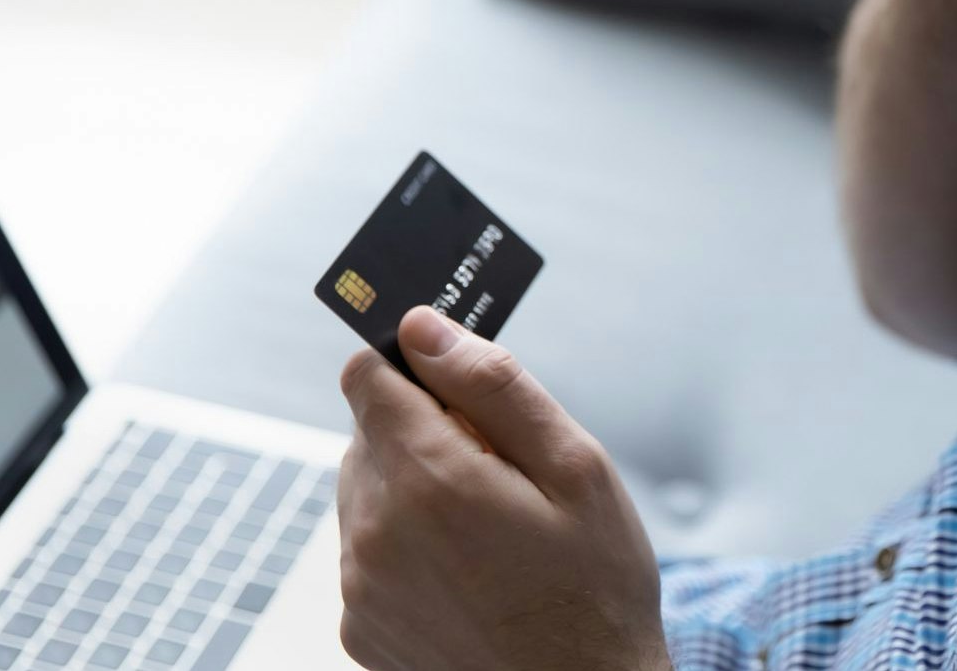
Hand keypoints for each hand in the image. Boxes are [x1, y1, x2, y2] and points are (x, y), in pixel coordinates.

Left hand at [337, 308, 668, 670]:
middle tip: (502, 477)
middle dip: (427, 435)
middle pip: (369, 434)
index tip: (461, 391)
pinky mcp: (360, 627)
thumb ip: (494, 387)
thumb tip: (424, 329)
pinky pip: (368, 553)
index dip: (417, 369)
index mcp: (427, 481)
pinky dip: (408, 547)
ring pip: (367, 492)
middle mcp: (373, 533)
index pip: (368, 375)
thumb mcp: (577, 470)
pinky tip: (471, 575)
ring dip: (415, 490)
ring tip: (491, 533)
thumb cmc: (595, 592)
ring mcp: (360, 587)